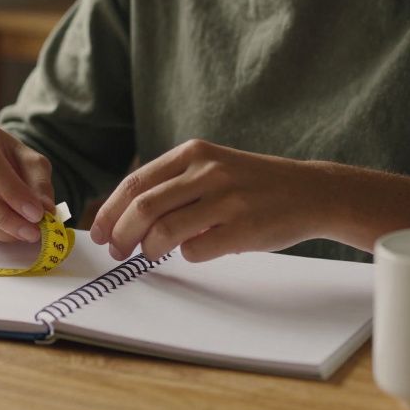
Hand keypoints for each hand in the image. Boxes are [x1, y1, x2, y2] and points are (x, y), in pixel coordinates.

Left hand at [89, 139, 332, 261]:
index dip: (110, 210)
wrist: (311, 191)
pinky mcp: (242, 228)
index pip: (136, 182)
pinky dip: (186, 256)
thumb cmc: (254, 184)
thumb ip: (175, 185)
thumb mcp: (213, 167)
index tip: (98, 231)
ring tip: (148, 255)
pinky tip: (194, 251)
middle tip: (116, 251)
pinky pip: (196, 250)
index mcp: (193, 153)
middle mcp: (207, 172)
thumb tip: (126, 217)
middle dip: (120, 234)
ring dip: (148, 249)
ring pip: (164, 231)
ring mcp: (226, 200)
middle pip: (143, 207)